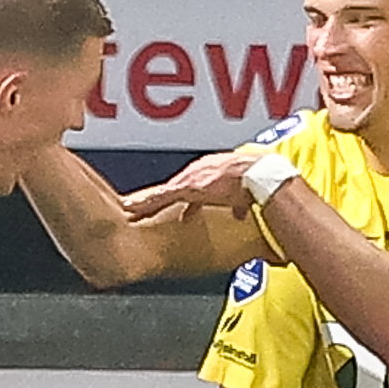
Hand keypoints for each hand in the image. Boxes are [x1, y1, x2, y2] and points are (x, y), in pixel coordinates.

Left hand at [119, 150, 270, 223]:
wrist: (260, 176)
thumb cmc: (257, 181)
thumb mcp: (243, 194)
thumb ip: (237, 204)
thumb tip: (238, 215)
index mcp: (210, 173)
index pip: (188, 185)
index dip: (173, 196)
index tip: (161, 204)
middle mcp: (197, 172)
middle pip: (170, 188)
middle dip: (154, 198)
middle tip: (135, 206)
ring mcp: (191, 179)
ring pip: (161, 192)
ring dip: (145, 202)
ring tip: (128, 208)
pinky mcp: (188, 187)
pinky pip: (162, 196)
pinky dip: (147, 203)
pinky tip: (132, 208)